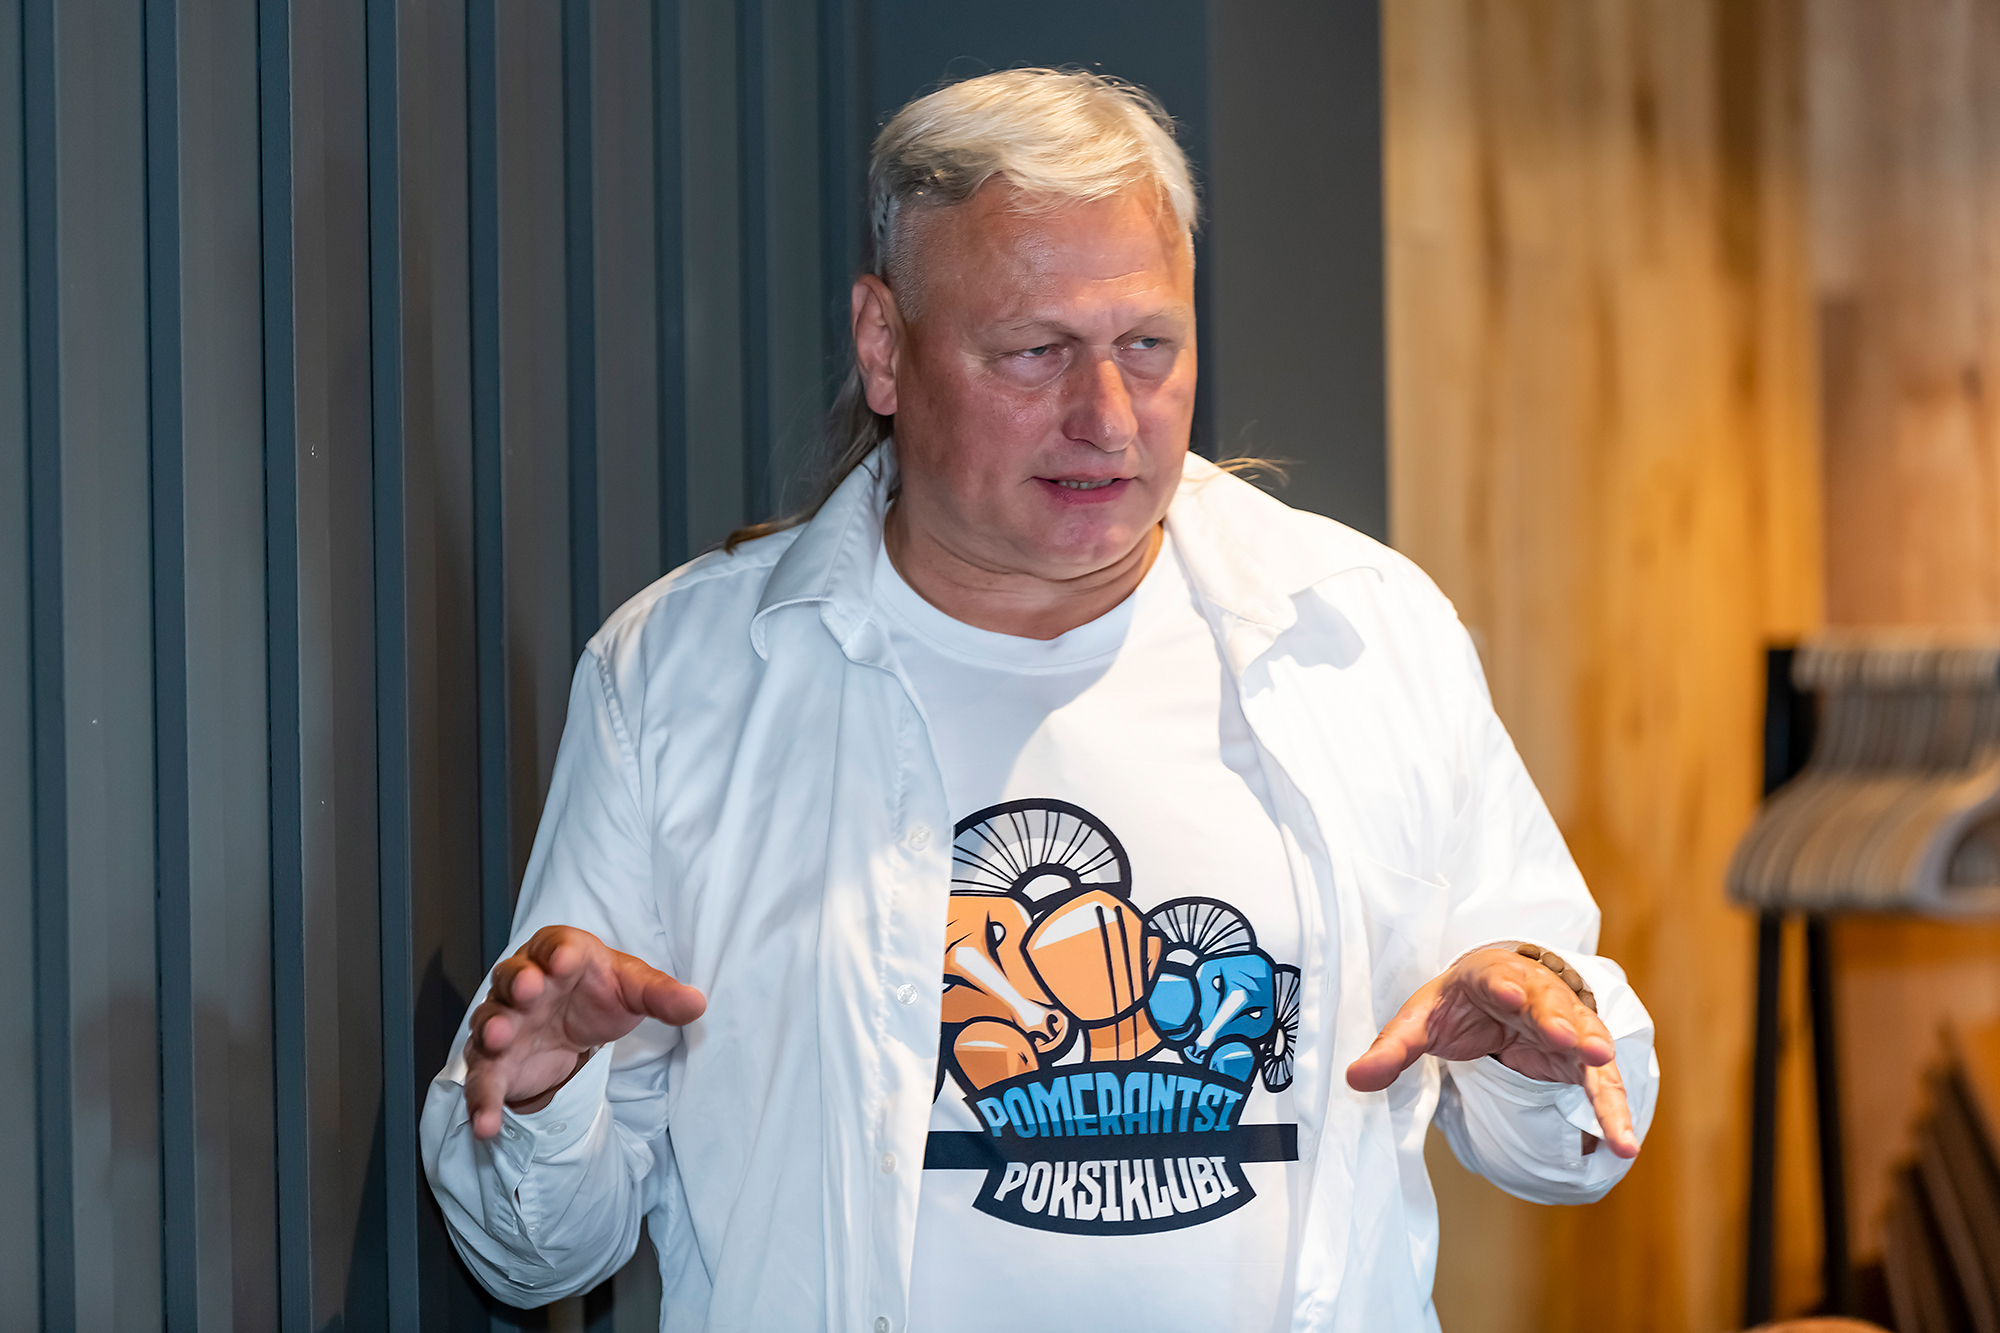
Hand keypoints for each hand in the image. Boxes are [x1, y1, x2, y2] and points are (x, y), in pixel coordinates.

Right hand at [463, 925, 705, 1140]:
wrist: (575, 1022)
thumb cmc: (601, 991)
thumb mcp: (634, 989)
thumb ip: (662, 995)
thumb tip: (696, 1004)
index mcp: (561, 953)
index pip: (557, 944)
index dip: (558, 950)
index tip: (565, 960)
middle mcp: (525, 983)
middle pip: (514, 977)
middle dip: (519, 982)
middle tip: (529, 990)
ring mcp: (506, 1021)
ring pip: (490, 1021)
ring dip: (493, 1029)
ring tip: (500, 1039)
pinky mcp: (496, 1062)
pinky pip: (484, 1080)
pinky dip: (481, 1100)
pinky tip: (486, 1124)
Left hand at [1344, 947, 1638, 1158]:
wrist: (1497, 995)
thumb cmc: (1457, 1005)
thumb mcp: (1420, 1020)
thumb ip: (1391, 1048)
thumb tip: (1354, 1079)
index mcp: (1489, 976)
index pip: (1495, 975)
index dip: (1501, 985)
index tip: (1505, 995)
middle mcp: (1534, 993)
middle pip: (1547, 1002)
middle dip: (1555, 1018)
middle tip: (1564, 1036)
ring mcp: (1563, 1023)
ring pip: (1582, 1035)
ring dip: (1592, 1051)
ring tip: (1602, 1066)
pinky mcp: (1578, 1059)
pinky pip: (1599, 1084)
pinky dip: (1611, 1109)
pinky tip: (1622, 1142)